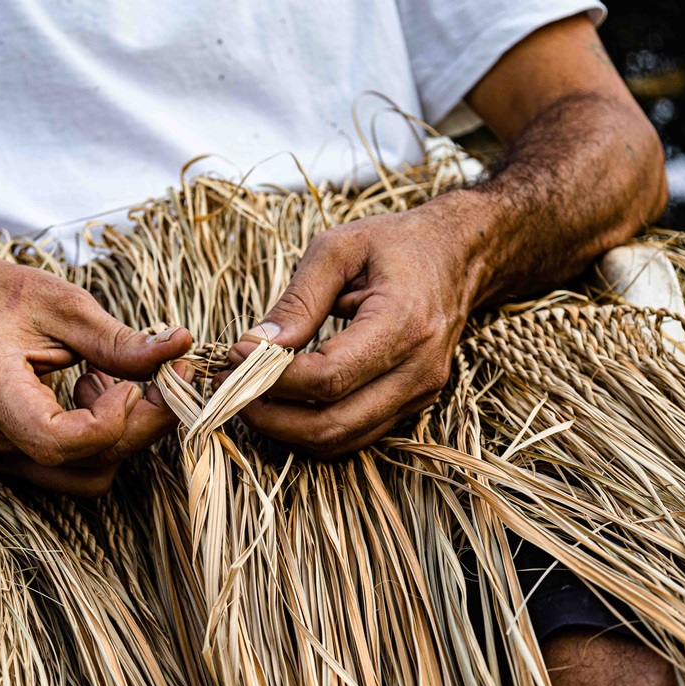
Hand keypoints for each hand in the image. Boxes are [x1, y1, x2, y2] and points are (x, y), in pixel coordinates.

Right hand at [0, 250, 192, 495]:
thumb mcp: (62, 303)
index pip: (57, 441)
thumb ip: (118, 339)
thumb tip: (180, 348)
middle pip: (85, 464)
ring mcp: (0, 455)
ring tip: (110, 379)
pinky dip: (103, 437)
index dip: (110, 420)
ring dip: (121, 434)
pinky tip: (95, 390)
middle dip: (139, 424)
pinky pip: (75, 468)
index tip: (133, 381)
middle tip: (166, 376)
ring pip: (87, 476)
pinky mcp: (16, 458)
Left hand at [227, 205, 483, 455]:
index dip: (273, 376)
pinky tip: (280, 401)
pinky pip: (353, 435)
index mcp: (404, 324)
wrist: (455, 256)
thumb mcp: (338, 250)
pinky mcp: (411, 405)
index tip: (235, 354)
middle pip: (331, 424)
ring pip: (340, 441)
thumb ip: (298, 300)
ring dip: (284, 429)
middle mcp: (418, 370)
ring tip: (246, 395)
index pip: (328, 378)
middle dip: (269, 416)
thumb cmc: (394, 244)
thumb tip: (255, 346)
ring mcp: (419, 395)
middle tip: (229, 388)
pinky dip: (309, 427)